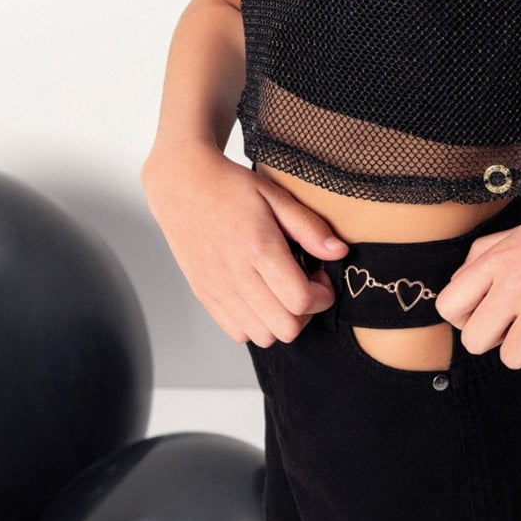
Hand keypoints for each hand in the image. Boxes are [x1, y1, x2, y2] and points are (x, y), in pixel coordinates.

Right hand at [140, 144, 347, 350]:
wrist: (182, 184)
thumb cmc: (229, 186)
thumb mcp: (276, 195)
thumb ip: (309, 227)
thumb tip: (339, 253)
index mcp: (258, 247)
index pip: (300, 300)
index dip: (322, 295)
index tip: (320, 275)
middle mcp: (235, 274)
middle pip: (285, 327)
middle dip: (305, 312)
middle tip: (303, 285)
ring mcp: (217, 289)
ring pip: (262, 336)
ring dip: (280, 320)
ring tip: (281, 291)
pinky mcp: (205, 295)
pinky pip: (237, 333)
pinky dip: (255, 324)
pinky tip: (260, 297)